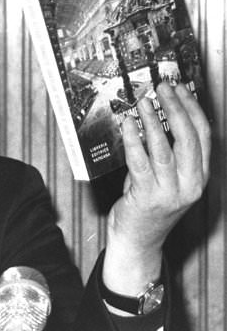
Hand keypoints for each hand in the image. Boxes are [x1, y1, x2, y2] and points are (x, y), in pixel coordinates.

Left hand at [103, 82, 210, 294]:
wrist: (138, 241)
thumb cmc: (149, 207)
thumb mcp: (166, 179)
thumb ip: (167, 154)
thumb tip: (158, 120)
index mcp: (199, 177)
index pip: (204, 136)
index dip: (193, 109)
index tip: (180, 90)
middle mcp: (190, 184)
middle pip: (189, 138)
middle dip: (176, 108)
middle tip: (162, 89)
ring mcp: (170, 192)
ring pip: (165, 148)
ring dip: (153, 121)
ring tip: (142, 102)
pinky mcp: (147, 196)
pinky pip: (139, 162)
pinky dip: (133, 140)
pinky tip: (127, 126)